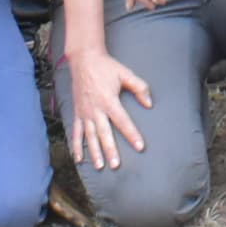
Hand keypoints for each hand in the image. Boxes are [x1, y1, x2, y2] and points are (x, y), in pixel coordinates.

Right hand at [68, 42, 150, 169]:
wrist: (84, 60)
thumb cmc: (106, 67)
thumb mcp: (125, 74)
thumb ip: (139, 87)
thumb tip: (149, 104)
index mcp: (108, 100)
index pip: (123, 121)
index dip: (132, 134)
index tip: (140, 147)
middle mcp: (95, 109)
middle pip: (104, 133)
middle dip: (110, 150)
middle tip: (116, 165)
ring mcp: (84, 113)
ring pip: (90, 136)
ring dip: (94, 152)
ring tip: (100, 166)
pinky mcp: (77, 113)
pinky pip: (76, 132)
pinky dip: (76, 146)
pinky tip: (79, 159)